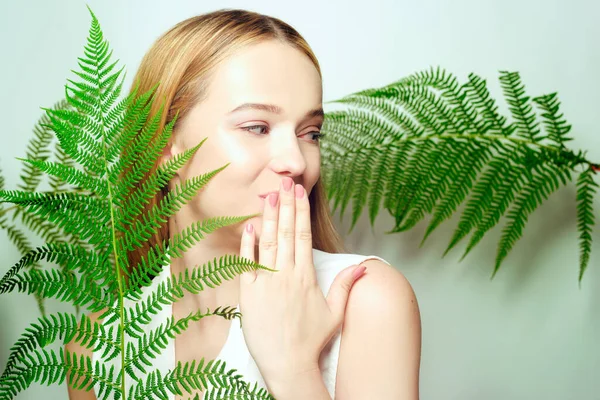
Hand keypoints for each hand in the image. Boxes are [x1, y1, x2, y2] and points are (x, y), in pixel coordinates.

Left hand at [238, 176, 366, 380]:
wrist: (287, 364)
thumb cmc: (311, 341)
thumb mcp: (334, 313)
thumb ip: (345, 286)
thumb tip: (362, 266)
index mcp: (306, 277)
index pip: (303, 236)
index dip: (301, 212)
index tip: (300, 192)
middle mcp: (286, 276)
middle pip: (285, 233)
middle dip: (285, 205)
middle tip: (284, 181)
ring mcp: (266, 284)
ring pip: (268, 244)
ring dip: (268, 218)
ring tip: (269, 195)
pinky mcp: (249, 295)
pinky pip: (248, 265)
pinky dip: (248, 245)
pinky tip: (249, 226)